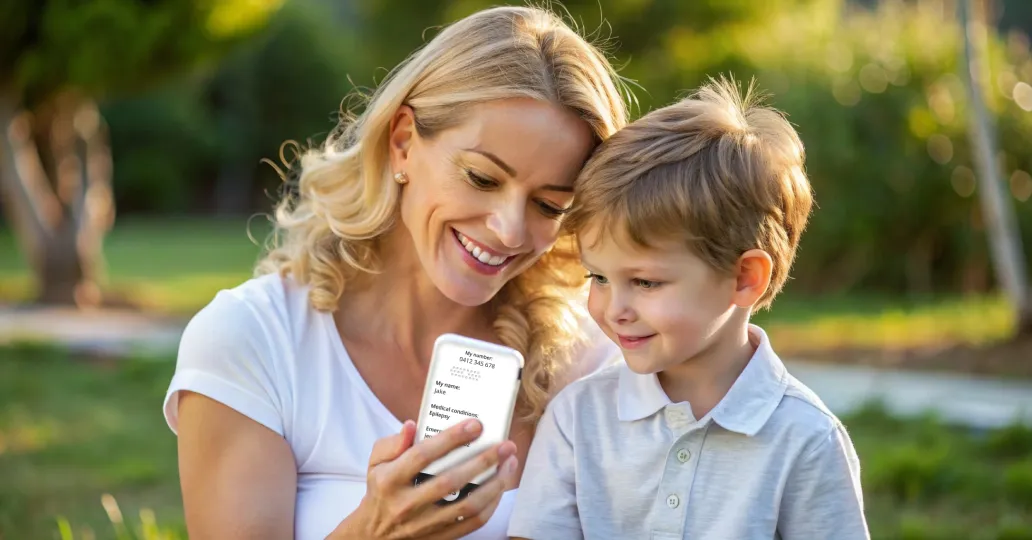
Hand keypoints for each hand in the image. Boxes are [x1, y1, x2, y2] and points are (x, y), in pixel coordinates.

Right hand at [328, 418, 518, 539]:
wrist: (374, 534)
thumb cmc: (381, 490)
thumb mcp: (376, 463)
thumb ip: (392, 443)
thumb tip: (412, 425)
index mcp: (390, 479)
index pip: (423, 455)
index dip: (450, 439)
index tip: (475, 425)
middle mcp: (407, 504)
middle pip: (450, 481)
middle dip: (483, 461)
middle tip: (505, 445)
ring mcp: (424, 524)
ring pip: (467, 505)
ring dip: (494, 484)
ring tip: (509, 464)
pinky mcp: (439, 537)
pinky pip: (472, 523)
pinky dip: (491, 504)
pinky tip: (500, 487)